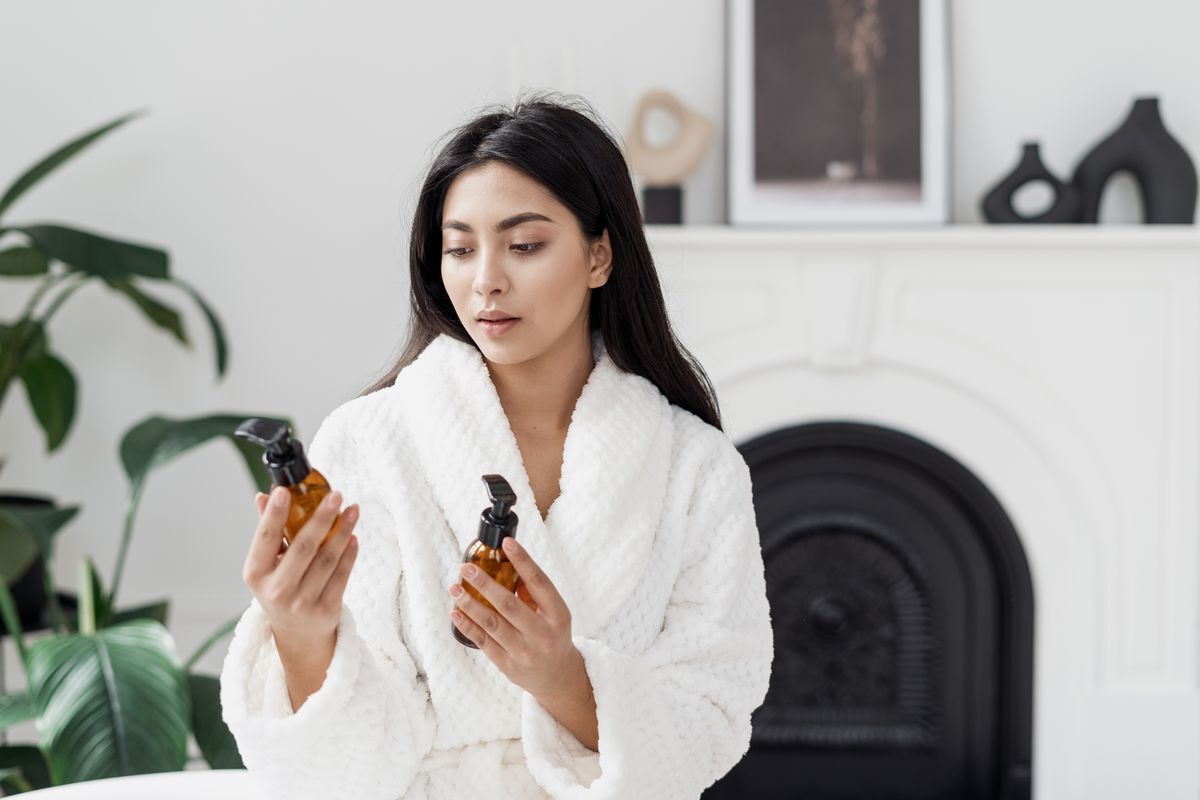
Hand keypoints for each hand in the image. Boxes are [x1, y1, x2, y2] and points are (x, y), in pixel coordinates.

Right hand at [243, 486, 359, 644]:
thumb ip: (268, 532)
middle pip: (303, 547)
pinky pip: (342, 574)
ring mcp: (302, 603)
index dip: (273, 514)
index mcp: (256, 574)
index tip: (284, 490)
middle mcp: (277, 590)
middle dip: (322, 518)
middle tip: (336, 495)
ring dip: (343, 531)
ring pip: (327, 559)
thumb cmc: (281, 588)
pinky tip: (353, 535)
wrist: (297, 634)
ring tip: (352, 510)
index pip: (265, 538)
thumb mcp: (267, 566)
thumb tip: (264, 496)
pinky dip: (350, 553)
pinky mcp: (326, 610)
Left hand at [448, 536, 582, 700]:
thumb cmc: (553, 635)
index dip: (523, 561)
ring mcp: (524, 651)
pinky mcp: (507, 665)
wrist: (557, 677)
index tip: (506, 543)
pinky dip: (467, 626)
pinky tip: (455, 612)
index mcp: (558, 614)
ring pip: (491, 623)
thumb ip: (534, 592)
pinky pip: (483, 642)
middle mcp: (542, 633)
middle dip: (484, 584)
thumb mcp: (554, 613)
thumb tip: (508, 563)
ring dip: (469, 603)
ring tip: (455, 587)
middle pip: (509, 604)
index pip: (539, 582)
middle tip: (466, 568)